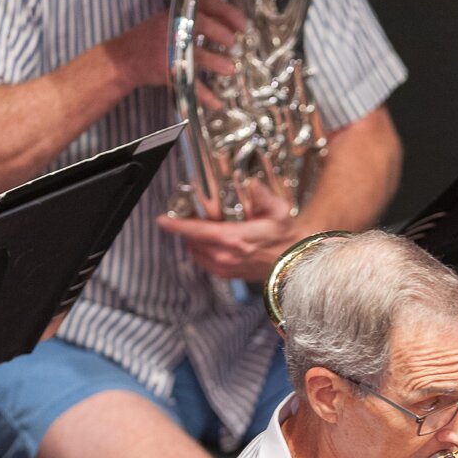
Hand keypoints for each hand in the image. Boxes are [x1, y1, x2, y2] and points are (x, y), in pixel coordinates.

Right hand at [105, 0, 244, 93]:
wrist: (123, 58)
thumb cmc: (152, 38)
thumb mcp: (172, 20)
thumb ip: (196, 20)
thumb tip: (230, 27)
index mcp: (178, 14)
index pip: (205, 4)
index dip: (227, 13)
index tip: (243, 24)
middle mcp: (174, 28)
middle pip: (201, 24)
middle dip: (222, 34)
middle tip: (235, 45)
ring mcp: (169, 49)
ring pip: (196, 54)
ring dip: (216, 62)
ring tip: (230, 69)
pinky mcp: (167, 71)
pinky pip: (189, 84)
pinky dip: (205, 96)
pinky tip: (217, 102)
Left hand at [155, 181, 301, 280]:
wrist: (295, 261)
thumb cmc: (287, 238)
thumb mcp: (279, 211)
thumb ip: (264, 196)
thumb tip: (252, 183)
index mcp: (234, 239)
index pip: (196, 231)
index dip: (176, 225)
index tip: (162, 220)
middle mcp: (225, 255)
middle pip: (192, 239)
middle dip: (189, 228)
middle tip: (197, 216)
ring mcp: (225, 267)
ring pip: (195, 250)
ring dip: (195, 239)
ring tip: (207, 228)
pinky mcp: (226, 274)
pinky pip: (203, 261)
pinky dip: (202, 250)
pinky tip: (213, 241)